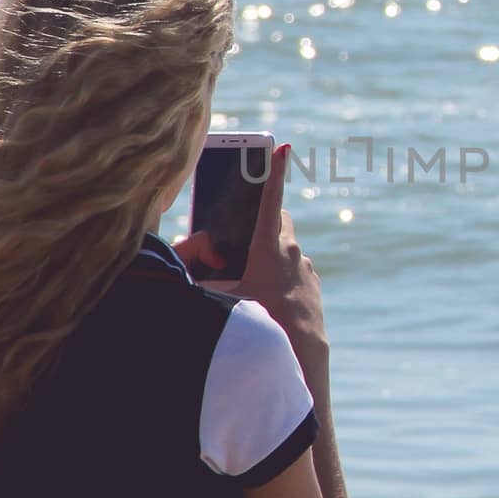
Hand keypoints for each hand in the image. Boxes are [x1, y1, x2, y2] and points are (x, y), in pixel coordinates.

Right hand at [174, 144, 327, 363]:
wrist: (300, 349)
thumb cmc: (257, 323)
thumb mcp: (220, 299)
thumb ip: (198, 279)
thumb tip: (184, 265)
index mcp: (268, 247)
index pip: (270, 200)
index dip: (274, 172)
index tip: (283, 148)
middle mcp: (291, 251)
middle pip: (279, 220)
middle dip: (264, 220)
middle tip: (246, 234)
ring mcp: (306, 266)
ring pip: (287, 247)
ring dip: (272, 253)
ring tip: (254, 277)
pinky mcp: (314, 282)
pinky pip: (296, 268)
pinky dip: (283, 274)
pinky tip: (272, 295)